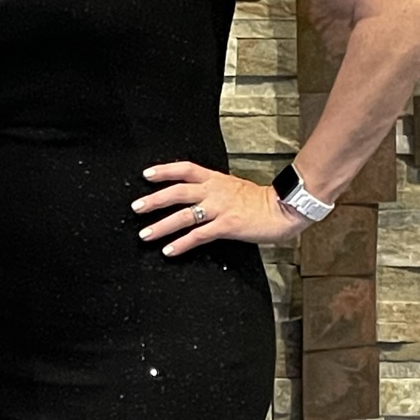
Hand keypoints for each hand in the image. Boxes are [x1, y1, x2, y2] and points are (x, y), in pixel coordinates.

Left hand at [132, 159, 306, 254]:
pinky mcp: (227, 225)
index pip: (186, 169)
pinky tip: (169, 250)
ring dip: (161, 225)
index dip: (165, 170)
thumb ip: (214, 190)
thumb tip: (196, 198)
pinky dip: (182, 243)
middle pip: (178, 192)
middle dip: (154, 200)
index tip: (146, 175)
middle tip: (136, 207)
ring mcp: (220, 208)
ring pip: (184, 216)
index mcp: (216, 179)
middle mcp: (214, 191)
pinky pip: (198, 235)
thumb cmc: (260, 201)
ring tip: (144, 234)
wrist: (283, 208)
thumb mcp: (233, 188)